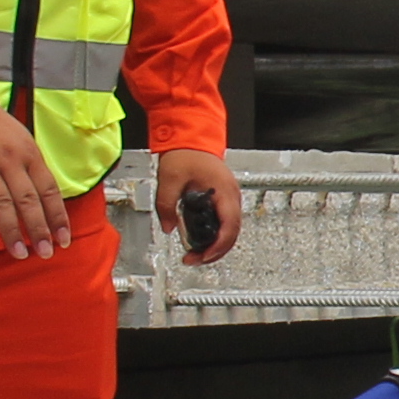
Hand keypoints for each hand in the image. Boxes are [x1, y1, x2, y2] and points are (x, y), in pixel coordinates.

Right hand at [0, 101, 69, 262]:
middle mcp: (7, 160)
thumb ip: (33, 170)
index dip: (57, 216)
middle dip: (39, 229)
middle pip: (27, 200)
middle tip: (45, 253)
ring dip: (11, 231)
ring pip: (0, 202)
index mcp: (28, 154)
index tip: (63, 240)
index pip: (48, 190)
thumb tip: (48, 206)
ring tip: (19, 253)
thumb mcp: (22, 141)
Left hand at [154, 144, 243, 266]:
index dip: (218, 247)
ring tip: (196, 253)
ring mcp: (229, 198)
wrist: (190, 138)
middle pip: (232, 233)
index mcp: (224, 192)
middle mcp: (231, 196)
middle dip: (215, 251)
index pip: (229, 227)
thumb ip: (166, 205)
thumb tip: (169, 227)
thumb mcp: (169, 179)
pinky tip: (200, 240)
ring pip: (229, 230)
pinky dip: (214, 235)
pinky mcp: (222, 199)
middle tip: (195, 259)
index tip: (203, 256)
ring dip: (215, 245)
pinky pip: (224, 222)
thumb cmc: (186, 153)